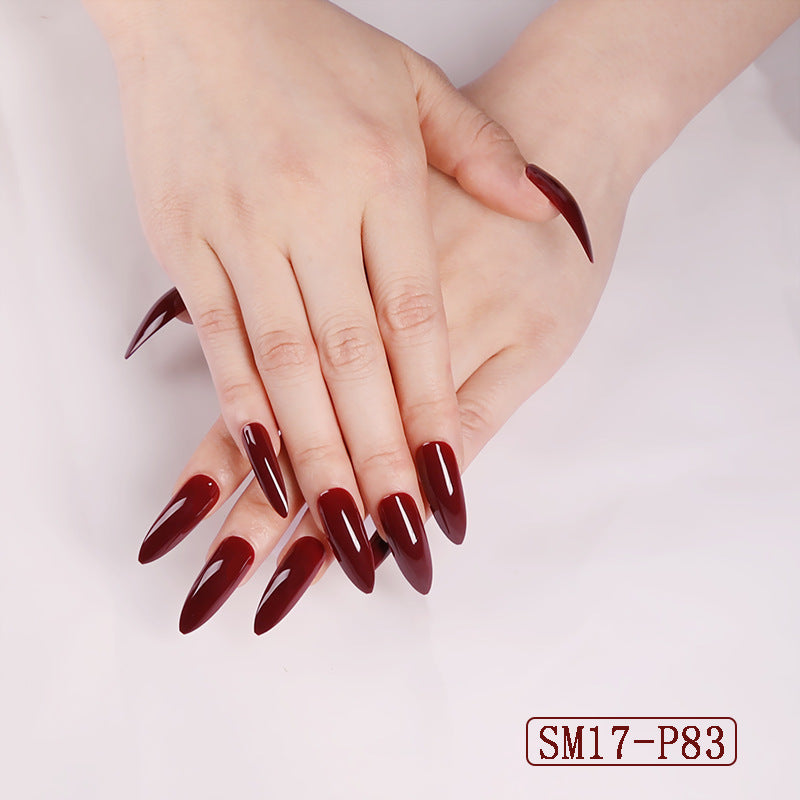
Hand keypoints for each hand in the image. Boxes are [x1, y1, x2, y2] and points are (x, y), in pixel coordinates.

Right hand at [89, 0, 578, 592]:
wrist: (204, 3)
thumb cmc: (316, 46)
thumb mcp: (418, 86)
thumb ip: (484, 154)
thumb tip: (544, 208)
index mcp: (380, 180)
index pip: (412, 320)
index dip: (427, 407)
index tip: (440, 479)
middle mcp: (312, 214)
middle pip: (351, 361)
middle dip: (373, 456)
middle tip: (394, 532)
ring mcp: (242, 230)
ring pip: (284, 363)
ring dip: (310, 452)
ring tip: (331, 523)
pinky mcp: (184, 242)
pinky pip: (217, 338)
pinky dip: (238, 407)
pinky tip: (258, 464)